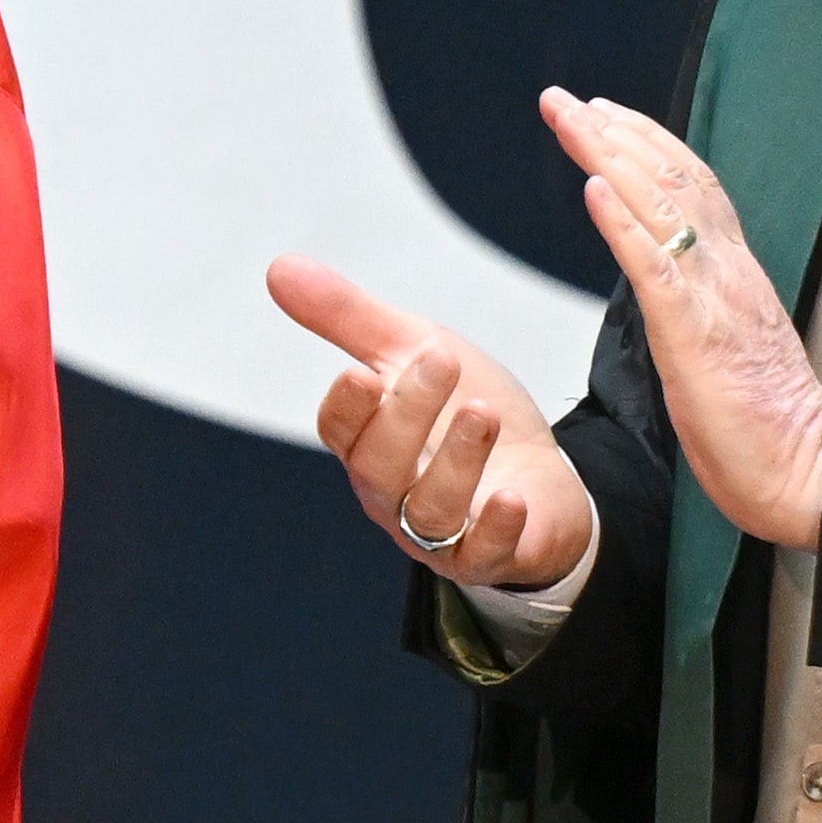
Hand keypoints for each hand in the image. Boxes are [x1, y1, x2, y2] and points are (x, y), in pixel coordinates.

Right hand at [265, 256, 596, 590]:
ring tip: (482, 411)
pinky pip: (484, 555)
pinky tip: (509, 497)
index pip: (339, 433)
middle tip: (442, 360)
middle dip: (408, 413)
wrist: (542, 476)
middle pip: (379, 468)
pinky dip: (494, 529)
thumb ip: (349, 316)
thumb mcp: (415, 350)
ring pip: (429, 511)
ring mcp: (442, 533)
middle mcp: (395, 495)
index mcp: (370, 444)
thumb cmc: (466, 415)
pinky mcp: (494, 555)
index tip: (363, 371)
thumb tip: (279, 267)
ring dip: (456, 459)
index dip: (347, 407)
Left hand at [542, 89, 821, 550]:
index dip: (646, 143)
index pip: (690, 187)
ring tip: (573, 119)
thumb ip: (696, 304)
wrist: (806, 473)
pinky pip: (656, 269)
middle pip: (671, 180)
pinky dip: (623, 224)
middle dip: (614, 133)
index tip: (601, 113)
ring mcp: (714, 299)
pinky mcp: (696, 336)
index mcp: (733, 276)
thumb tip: (660, 277)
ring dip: (610, 156)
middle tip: (564, 99)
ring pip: (661, 206)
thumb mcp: (720, 345)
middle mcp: (727, 272)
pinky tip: (594, 189)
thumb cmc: (759, 425)